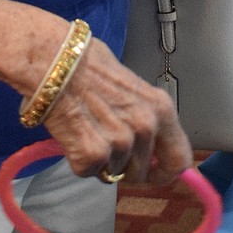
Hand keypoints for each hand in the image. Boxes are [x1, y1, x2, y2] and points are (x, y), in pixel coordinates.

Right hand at [43, 37, 191, 185]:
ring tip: (85, 127)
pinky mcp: (92, 155)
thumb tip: (148, 136)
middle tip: (105, 146)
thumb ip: (143, 113)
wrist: (52, 59)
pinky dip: (77, 158)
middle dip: (124, 167)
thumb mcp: (130, 85)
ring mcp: (120, 143)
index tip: (154, 174)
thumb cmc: (86, 63)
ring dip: (99, 159)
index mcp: (161, 109)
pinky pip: (87, 171)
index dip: (165, 172)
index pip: (179, 159)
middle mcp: (145, 128)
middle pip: (141, 172)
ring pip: (112, 172)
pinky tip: (71, 132)